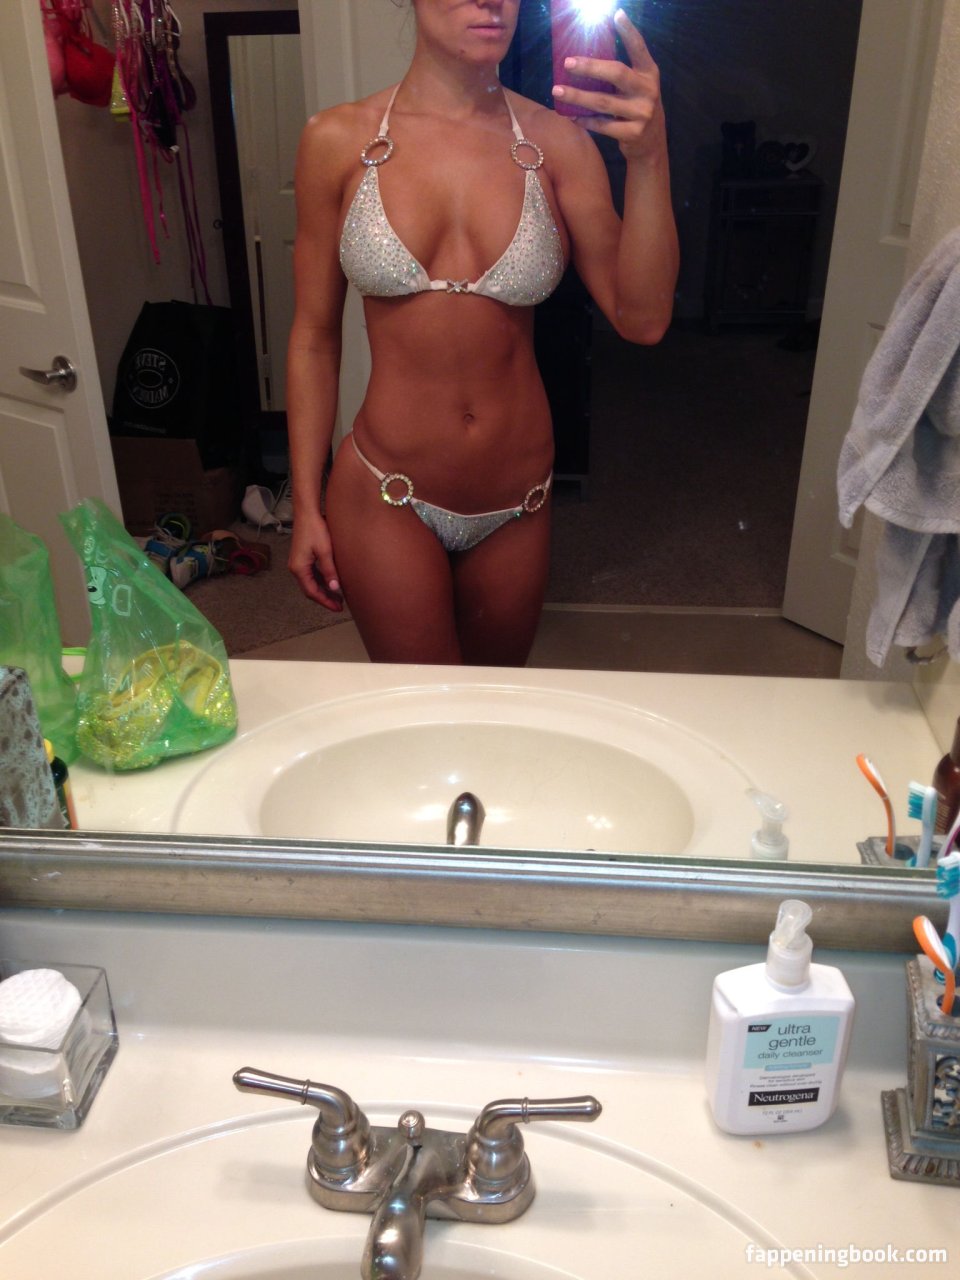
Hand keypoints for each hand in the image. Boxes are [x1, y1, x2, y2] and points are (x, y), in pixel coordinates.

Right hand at [288, 510, 343, 611]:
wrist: (307, 512)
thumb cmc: (315, 529)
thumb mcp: (325, 551)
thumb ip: (330, 571)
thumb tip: (335, 589)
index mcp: (298, 569)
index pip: (312, 592)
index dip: (325, 601)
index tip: (337, 608)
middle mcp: (295, 568)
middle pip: (310, 590)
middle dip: (325, 598)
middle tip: (339, 605)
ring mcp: (297, 563)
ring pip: (311, 583)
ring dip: (323, 590)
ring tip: (338, 596)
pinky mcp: (302, 558)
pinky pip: (311, 575)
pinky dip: (321, 581)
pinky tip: (331, 583)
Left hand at [551, 9, 664, 160]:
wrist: (651, 143)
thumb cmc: (636, 106)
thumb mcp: (636, 86)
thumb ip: (620, 74)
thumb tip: (585, 58)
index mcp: (648, 73)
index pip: (639, 48)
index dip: (629, 32)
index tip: (616, 14)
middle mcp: (648, 90)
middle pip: (616, 73)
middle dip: (590, 67)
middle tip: (567, 63)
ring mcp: (642, 113)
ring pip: (604, 103)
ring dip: (578, 97)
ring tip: (557, 91)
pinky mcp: (633, 133)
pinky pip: (603, 126)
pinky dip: (585, 121)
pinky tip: (571, 116)